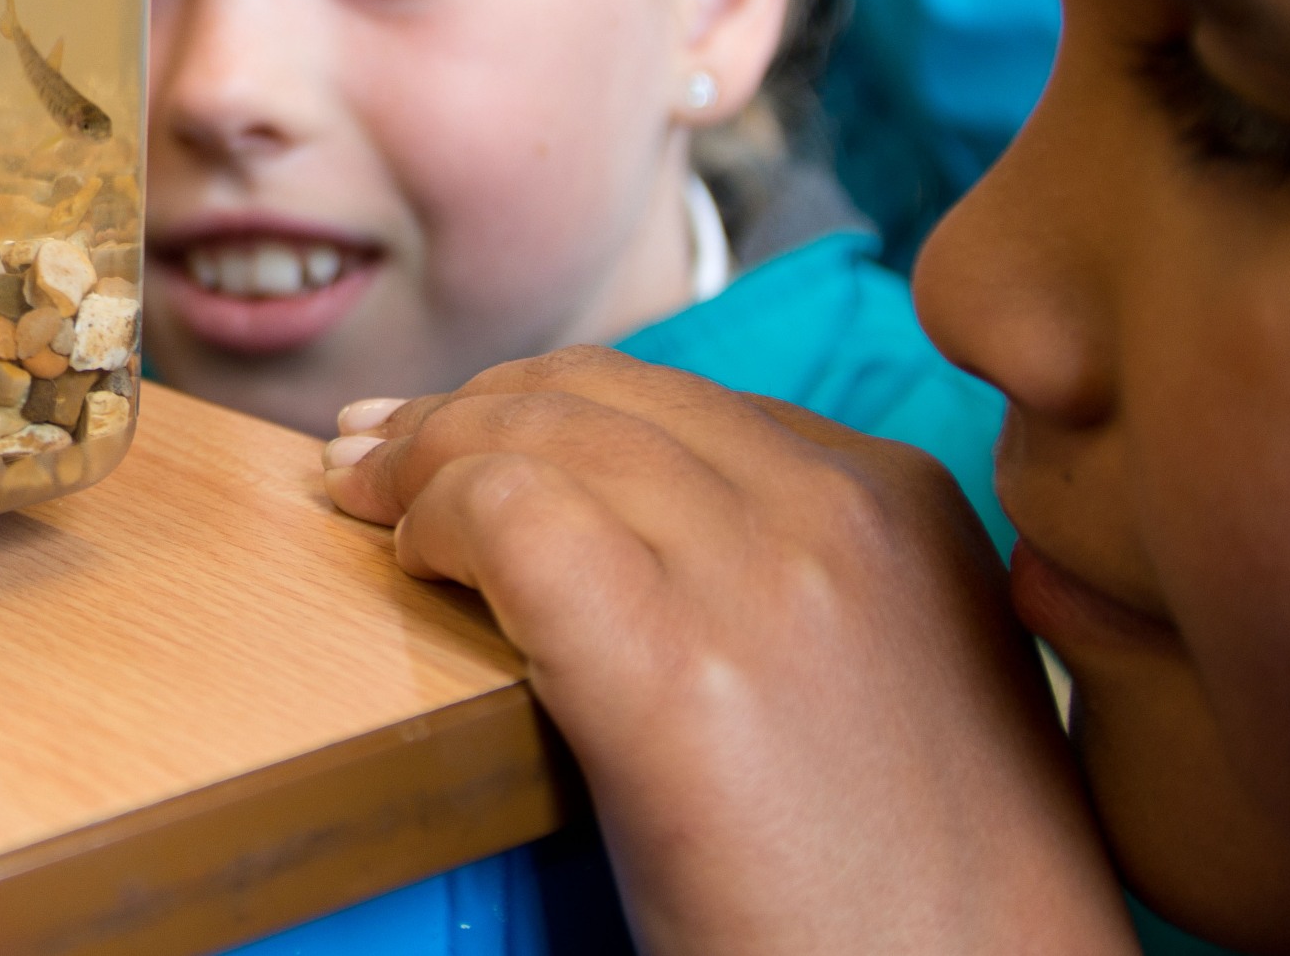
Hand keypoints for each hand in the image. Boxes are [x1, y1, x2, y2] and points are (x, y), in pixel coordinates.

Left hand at [322, 346, 1134, 955]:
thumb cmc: (922, 896)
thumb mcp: (885, 685)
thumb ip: (786, 582)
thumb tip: (619, 531)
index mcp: (899, 502)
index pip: (673, 398)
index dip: (544, 406)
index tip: (456, 439)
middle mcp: (839, 508)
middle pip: (598, 393)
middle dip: (467, 410)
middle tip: (377, 454)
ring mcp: (769, 577)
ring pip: (542, 431)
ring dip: (429, 456)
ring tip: (368, 500)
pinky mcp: (684, 671)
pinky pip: (515, 515)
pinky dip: (439, 517)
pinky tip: (411, 560)